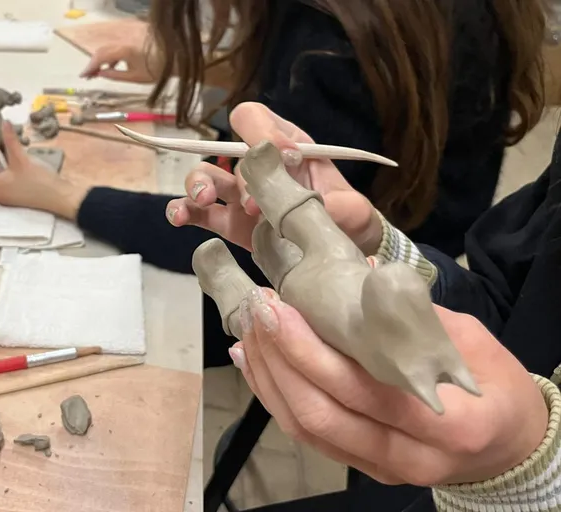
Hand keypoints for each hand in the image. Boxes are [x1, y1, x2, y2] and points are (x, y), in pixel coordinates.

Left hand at [0, 123, 88, 219]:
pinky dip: (7, 161)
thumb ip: (10, 140)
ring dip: (0, 153)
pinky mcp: (15, 189)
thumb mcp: (22, 158)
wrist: (61, 197)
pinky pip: (6, 172)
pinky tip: (11, 147)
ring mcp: (6, 191)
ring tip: (2, 135)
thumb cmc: (39, 180)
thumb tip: (3, 122)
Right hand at [79, 44, 160, 82]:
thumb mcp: (134, 77)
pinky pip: (117, 46)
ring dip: (101, 59)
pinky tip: (109, 67)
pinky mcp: (132, 38)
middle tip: (87, 76)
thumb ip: (114, 75)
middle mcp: (125, 40)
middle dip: (93, 63)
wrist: (174, 59)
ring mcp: (128, 38)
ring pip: (109, 48)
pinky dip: (111, 56)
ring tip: (96, 73)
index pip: (101, 56)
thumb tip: (99, 74)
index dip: (90, 66)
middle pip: (102, 50)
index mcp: (125, 50)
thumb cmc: (157, 70)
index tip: (83, 75)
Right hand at [166, 102, 381, 253]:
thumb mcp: (351, 211)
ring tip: (206, 199)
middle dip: (239, 174)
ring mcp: (238, 195)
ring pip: (205, 176)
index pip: (257, 120)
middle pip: (226, 149)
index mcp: (286, 146)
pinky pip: (197, 212)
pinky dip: (183, 211)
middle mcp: (257, 165)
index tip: (285, 160)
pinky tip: (180, 218)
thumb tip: (313, 208)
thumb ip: (334, 206)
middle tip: (255, 204)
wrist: (341, 252)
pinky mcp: (228, 223)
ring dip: (200, 183)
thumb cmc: (346, 220)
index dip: (261, 133)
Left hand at [229, 288, 547, 485]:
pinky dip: (274, 396)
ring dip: (268, 376)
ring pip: (306, 428)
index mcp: (450, 424)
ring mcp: (382, 469)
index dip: (310, 350)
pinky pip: (307, 435)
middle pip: (322, 413)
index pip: (364, 390)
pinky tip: (254, 360)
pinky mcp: (362, 468)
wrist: (509, 447)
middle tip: (257, 309)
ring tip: (249, 329)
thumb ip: (415, 318)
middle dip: (280, 357)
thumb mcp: (472, 342)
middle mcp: (412, 457)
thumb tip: (362, 274)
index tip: (280, 306)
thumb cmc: (495, 385)